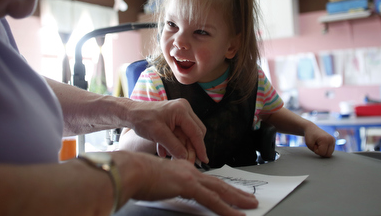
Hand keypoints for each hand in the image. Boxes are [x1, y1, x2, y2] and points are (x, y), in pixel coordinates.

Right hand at [115, 151, 257, 215]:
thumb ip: (167, 185)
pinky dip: (226, 209)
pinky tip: (236, 215)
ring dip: (237, 198)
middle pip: (218, 183)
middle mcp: (189, 170)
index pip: (206, 180)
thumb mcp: (156, 181)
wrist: (130, 170)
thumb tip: (168, 190)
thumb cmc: (136, 176)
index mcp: (182, 169)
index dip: (220, 187)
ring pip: (219, 190)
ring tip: (250, 205)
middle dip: (235, 192)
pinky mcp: (188, 186)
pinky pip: (211, 200)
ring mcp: (190, 177)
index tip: (230, 192)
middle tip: (249, 199)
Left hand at [127, 98, 208, 162]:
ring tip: (173, 158)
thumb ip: (174, 146)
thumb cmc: (142, 119)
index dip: (200, 147)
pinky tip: (165, 151)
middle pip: (196, 132)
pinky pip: (181, 132)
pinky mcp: (175, 117)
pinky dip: (175, 142)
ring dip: (181, 147)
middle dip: (191, 148)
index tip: (203, 159)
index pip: (196, 132)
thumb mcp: (158, 135)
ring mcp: (180, 112)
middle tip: (188, 161)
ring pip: (188, 134)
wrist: (131, 113)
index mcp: (181, 110)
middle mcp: (183, 108)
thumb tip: (185, 157)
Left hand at [304, 124, 334, 156]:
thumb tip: (327, 155)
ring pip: (330, 153)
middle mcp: (331, 139)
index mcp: (325, 139)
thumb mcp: (310, 145)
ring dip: (323, 151)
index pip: (322, 153)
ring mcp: (333, 140)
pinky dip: (325, 149)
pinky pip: (330, 150)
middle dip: (320, 152)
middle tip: (316, 145)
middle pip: (328, 154)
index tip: (314, 144)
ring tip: (319, 144)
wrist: (311, 128)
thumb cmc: (309, 136)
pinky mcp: (333, 141)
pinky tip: (322, 144)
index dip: (316, 150)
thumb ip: (318, 152)